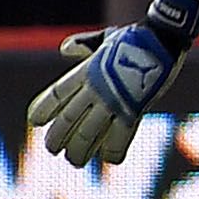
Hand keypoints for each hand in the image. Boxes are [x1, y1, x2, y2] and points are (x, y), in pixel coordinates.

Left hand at [25, 0, 198, 166]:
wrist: (164, 37)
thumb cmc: (137, 37)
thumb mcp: (106, 38)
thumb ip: (84, 45)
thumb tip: (65, 49)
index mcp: (87, 71)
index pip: (56, 94)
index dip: (43, 108)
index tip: (34, 121)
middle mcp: (96, 88)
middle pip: (68, 119)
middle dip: (57, 137)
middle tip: (52, 149)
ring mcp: (115, 100)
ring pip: (88, 133)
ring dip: (79, 150)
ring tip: (74, 161)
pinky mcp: (135, 108)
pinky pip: (122, 136)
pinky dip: (115, 150)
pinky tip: (110, 160)